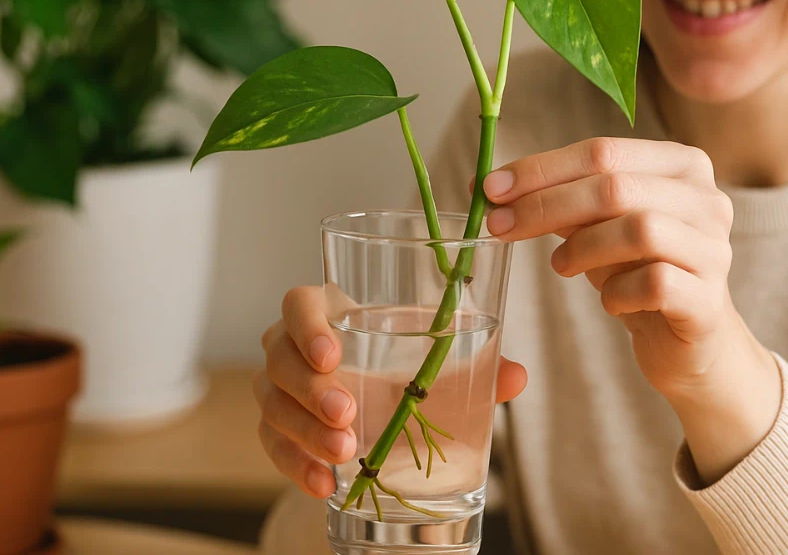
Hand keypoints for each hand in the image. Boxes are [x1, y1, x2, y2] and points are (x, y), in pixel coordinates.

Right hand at [254, 285, 528, 497]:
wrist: (378, 421)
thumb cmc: (404, 376)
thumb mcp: (438, 370)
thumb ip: (477, 368)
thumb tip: (516, 375)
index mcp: (330, 315)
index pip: (299, 303)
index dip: (307, 325)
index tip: (332, 356)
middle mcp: (293, 349)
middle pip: (279, 357)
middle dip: (311, 388)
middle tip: (348, 413)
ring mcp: (279, 392)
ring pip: (272, 405)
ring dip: (305, 430)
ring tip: (346, 452)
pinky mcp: (277, 433)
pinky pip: (274, 448)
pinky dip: (297, 467)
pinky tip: (325, 483)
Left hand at [481, 137, 780, 480]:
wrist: (689, 339)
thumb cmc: (639, 269)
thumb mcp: (596, 225)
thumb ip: (554, 199)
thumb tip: (486, 186)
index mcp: (682, 164)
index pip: (603, 151)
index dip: (541, 168)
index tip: (490, 188)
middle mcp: (707, 200)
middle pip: (616, 187)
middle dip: (546, 205)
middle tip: (500, 226)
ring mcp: (714, 250)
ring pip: (638, 230)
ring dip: (583, 248)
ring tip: (561, 265)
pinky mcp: (709, 301)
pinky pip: (655, 284)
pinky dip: (617, 293)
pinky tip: (608, 301)